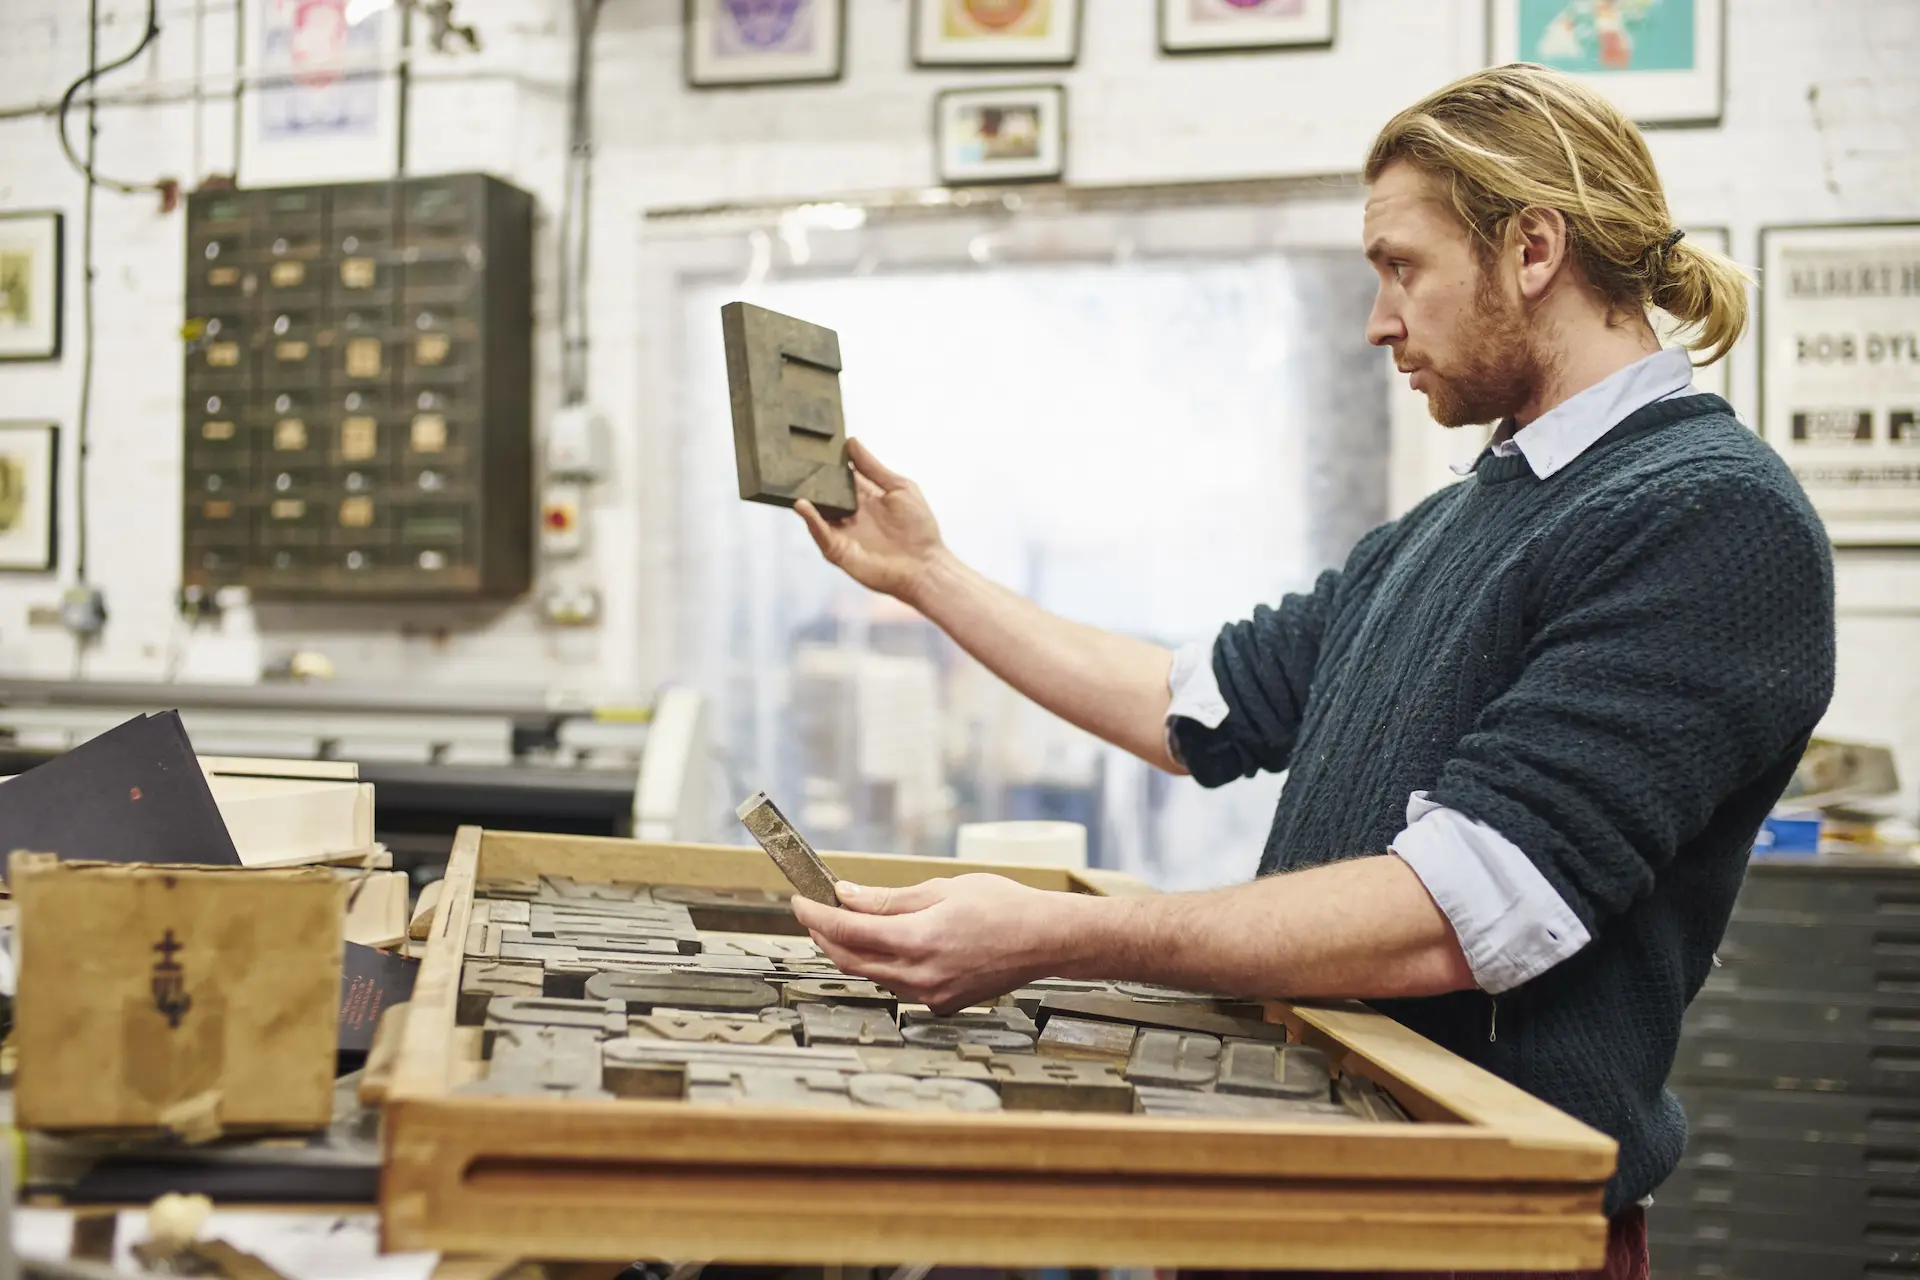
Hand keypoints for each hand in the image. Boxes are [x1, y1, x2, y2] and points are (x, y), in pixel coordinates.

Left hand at [791, 874, 1087, 1013]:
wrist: (1046, 940)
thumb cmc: (1005, 908)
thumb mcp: (941, 890)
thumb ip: (888, 899)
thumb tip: (847, 897)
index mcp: (917, 941)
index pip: (846, 932)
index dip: (816, 916)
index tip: (800, 901)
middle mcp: (920, 975)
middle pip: (850, 960)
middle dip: (825, 937)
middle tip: (815, 914)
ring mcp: (931, 995)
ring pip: (873, 976)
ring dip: (853, 952)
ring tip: (846, 926)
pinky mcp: (942, 1004)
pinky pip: (899, 986)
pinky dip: (884, 965)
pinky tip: (887, 947)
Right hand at [796, 439, 946, 603]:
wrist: (924, 566)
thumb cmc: (919, 528)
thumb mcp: (900, 488)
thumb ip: (874, 468)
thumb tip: (852, 442)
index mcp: (865, 497)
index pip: (841, 476)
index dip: (830, 461)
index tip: (815, 443)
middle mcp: (850, 513)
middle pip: (825, 493)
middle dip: (811, 478)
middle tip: (795, 459)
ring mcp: (842, 532)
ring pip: (818, 512)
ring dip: (807, 497)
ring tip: (793, 480)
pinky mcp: (838, 550)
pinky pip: (820, 533)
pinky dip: (811, 519)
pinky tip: (803, 505)